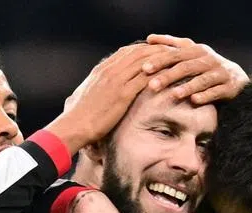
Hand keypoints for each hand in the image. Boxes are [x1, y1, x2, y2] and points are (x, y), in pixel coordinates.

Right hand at [47, 43, 169, 151]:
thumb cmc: (80, 115)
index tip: (156, 52)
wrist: (75, 125)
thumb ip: (99, 86)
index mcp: (102, 69)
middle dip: (157, 51)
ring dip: (161, 60)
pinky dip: (158, 76)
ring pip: (144, 62)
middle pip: (138, 52)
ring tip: (176, 62)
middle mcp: (110, 70)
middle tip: (172, 53)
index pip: (127, 51)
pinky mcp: (122, 94)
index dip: (144, 49)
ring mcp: (116, 81)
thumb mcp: (88, 94)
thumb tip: (105, 87)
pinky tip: (170, 78)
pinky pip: (145, 79)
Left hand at [141, 34, 247, 103]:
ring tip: (174, 95)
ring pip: (202, 80)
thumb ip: (172, 45)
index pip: (175, 54)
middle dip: (168, 76)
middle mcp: (208, 59)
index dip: (160, 60)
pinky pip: (216, 92)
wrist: (235, 79)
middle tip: (152, 85)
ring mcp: (220, 73)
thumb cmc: (206, 67)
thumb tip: (149, 38)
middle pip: (186, 67)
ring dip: (188, 87)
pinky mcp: (229, 87)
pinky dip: (206, 96)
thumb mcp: (191, 53)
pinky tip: (194, 101)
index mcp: (196, 50)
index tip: (144, 68)